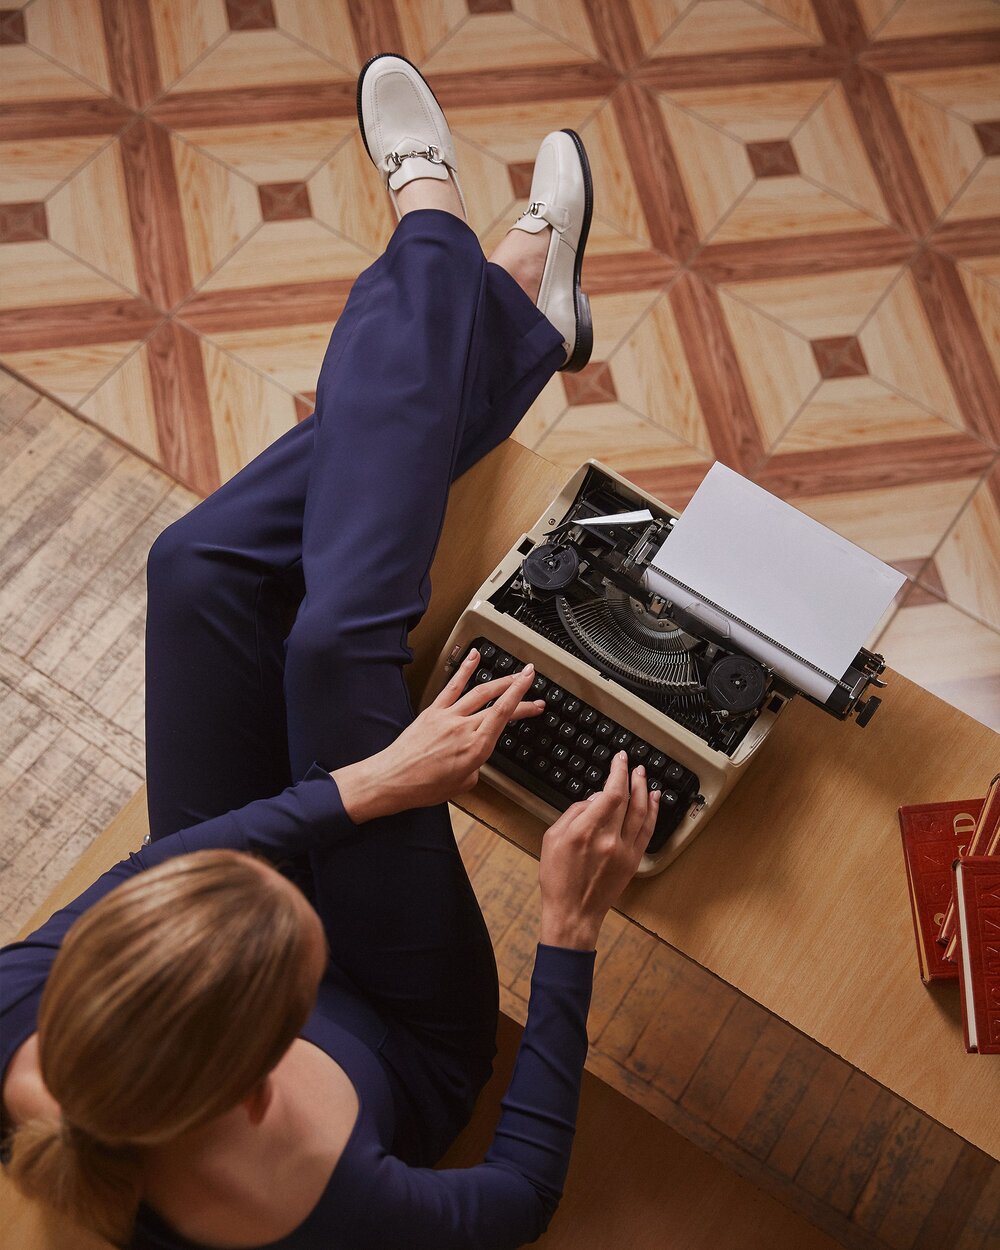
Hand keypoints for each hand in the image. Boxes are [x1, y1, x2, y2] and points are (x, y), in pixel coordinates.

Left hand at [332, 648, 543, 821]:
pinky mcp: (433, 711)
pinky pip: (453, 685)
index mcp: (476, 748)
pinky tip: (474, 657)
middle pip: (497, 703)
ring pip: (479, 691)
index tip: (532, 687)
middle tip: (533, 689)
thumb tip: (475, 760)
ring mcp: (448, 716)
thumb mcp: (462, 786)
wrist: (392, 780)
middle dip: (519, 693)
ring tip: (513, 673)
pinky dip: (465, 669)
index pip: (504, 714)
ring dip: (500, 680)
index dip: (521, 697)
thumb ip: (475, 768)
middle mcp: (464, 728)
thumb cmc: (423, 787)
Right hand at [538, 751, 658, 949]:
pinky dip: (653, 811)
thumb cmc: (558, 878)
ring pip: (641, 812)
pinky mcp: (633, 860)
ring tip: (643, 775)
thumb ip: (573, 813)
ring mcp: (624, 850)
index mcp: (585, 831)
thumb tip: (593, 800)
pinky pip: (647, 830)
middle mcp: (609, 839)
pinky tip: (654, 799)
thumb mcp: (551, 838)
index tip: (619, 760)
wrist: (573, 912)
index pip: (610, 793)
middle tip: (630, 763)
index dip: (618, 772)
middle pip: (627, 799)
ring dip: (644, 789)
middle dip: (630, 776)